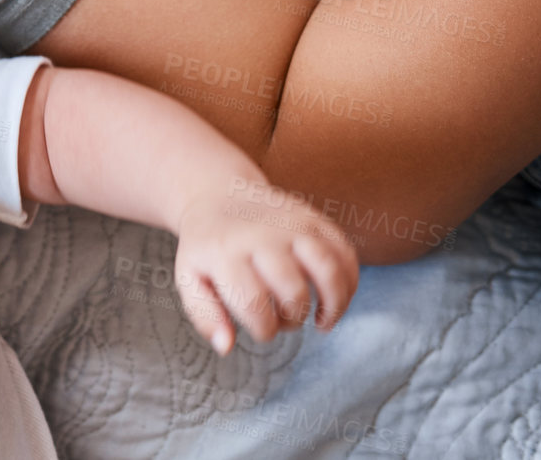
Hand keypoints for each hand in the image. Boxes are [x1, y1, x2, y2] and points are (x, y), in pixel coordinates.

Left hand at [171, 190, 358, 354]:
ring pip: (328, 269)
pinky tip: (335, 297)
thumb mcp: (190, 278)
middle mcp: (261, 236)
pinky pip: (346, 253)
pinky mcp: (314, 218)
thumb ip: (204, 316)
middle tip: (286, 320)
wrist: (218, 195)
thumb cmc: (207, 247)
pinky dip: (350, 283)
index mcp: (225, 253)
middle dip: (294, 319)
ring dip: (333, 304)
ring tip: (322, 319)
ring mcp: (290, 223)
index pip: (255, 305)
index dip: (264, 330)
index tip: (263, 329)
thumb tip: (225, 347)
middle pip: (293, 291)